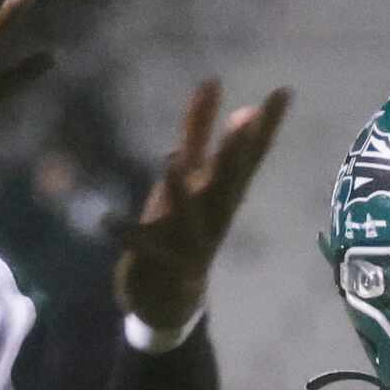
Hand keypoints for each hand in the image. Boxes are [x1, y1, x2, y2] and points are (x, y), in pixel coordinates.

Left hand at [114, 77, 292, 331]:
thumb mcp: (192, 178)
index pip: (251, 156)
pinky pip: (141, 245)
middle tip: (245, 116)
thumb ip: (202, 134)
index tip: (283, 91)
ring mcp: (189, 240)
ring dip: (180, 190)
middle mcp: (213, 214)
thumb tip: (230, 97)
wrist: (170, 299)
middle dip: (234, 151)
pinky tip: (105, 220)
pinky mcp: (158, 259)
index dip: (267, 125)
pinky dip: (125, 233)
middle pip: (227, 181)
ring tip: (170, 160)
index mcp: (223, 193)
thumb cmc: (183, 226)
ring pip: (189, 214)